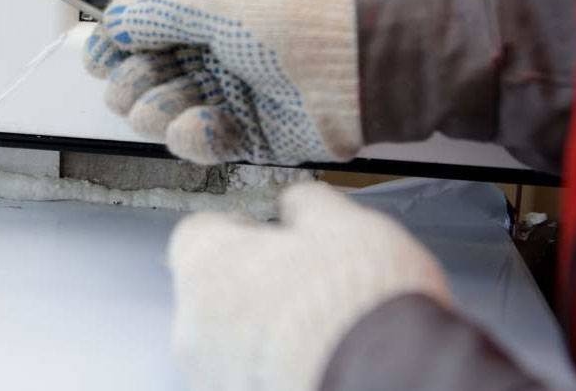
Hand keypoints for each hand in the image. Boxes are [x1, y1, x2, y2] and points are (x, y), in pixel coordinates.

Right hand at [84, 0, 361, 165]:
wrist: (356, 63)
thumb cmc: (285, 13)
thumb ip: (154, 11)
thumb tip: (112, 19)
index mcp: (201, 7)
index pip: (138, 29)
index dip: (112, 44)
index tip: (98, 57)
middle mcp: (206, 50)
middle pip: (138, 75)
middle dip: (131, 80)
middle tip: (143, 80)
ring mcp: (223, 94)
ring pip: (158, 113)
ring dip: (156, 109)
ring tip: (176, 103)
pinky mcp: (242, 136)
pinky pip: (195, 143)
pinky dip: (193, 137)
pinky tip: (205, 125)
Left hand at [168, 183, 451, 390]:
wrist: (382, 383)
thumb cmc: (358, 307)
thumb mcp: (343, 224)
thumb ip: (307, 205)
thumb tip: (297, 203)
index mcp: (207, 262)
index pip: (200, 232)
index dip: (243, 231)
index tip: (271, 234)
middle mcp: (193, 322)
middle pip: (214, 289)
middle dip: (254, 284)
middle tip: (306, 285)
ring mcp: (209, 374)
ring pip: (229, 339)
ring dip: (263, 333)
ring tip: (321, 333)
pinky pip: (247, 377)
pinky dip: (274, 368)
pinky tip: (317, 364)